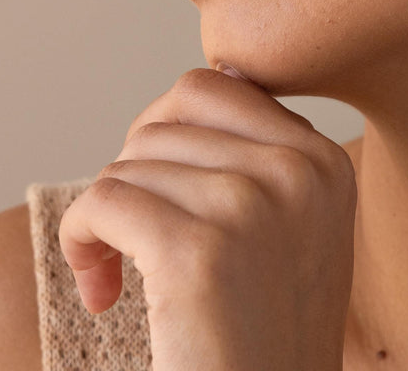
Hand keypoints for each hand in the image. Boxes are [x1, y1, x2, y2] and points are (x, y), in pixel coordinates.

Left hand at [59, 67, 356, 370]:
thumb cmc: (266, 333)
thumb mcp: (296, 228)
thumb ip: (268, 155)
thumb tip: (218, 75)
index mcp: (325, 160)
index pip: (219, 87)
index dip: (169, 134)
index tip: (164, 192)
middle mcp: (300, 171)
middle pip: (170, 115)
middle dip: (135, 164)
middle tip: (132, 225)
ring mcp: (255, 205)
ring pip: (133, 160)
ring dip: (106, 215)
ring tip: (120, 271)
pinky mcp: (200, 252)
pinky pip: (106, 200)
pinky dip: (82, 239)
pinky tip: (101, 284)